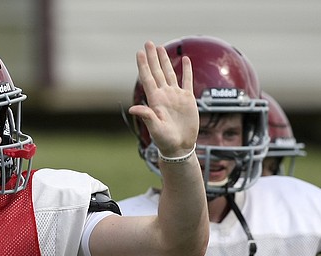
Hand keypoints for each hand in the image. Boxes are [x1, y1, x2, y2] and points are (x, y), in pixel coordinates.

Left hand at [128, 41, 197, 157]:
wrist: (180, 147)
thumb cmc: (165, 141)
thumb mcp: (155, 129)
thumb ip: (146, 116)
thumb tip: (132, 108)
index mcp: (155, 100)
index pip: (147, 78)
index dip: (143, 65)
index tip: (139, 52)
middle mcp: (164, 95)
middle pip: (157, 72)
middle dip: (152, 57)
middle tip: (148, 43)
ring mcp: (175, 96)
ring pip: (169, 73)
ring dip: (165, 61)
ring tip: (161, 48)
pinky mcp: (187, 99)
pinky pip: (186, 81)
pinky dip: (186, 70)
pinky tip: (185, 60)